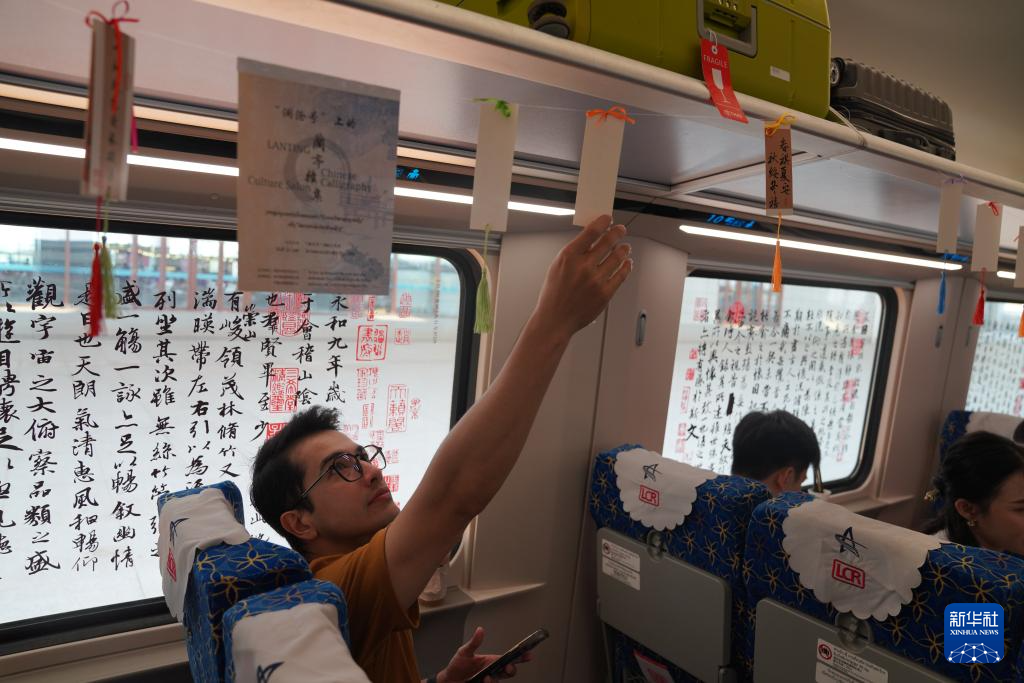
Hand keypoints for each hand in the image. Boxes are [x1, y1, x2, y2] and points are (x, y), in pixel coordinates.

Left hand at [437, 627, 531, 682]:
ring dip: (495, 680)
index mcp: (491, 661)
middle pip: (509, 672)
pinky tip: (484, 681)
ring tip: (487, 677)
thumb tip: (480, 630)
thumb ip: (474, 643)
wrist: (449, 680)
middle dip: (512, 669)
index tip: (528, 654)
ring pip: (500, 681)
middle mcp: (492, 671)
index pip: (509, 658)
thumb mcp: (465, 651)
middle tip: (508, 667)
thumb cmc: (457, 665)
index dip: (520, 657)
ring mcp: (488, 681)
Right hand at [530, 215, 631, 341]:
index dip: (603, 222)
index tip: (608, 218)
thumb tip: (593, 238)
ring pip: (617, 257)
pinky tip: (627, 263)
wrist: (555, 319)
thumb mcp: (557, 266)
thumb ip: (575, 252)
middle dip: (617, 232)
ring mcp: (596, 280)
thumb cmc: (554, 294)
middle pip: (608, 242)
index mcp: (569, 256)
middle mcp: (583, 267)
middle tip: (621, 229)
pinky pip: (621, 275)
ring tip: (625, 247)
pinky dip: (626, 266)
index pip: (591, 232)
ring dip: (623, 249)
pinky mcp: (605, 293)